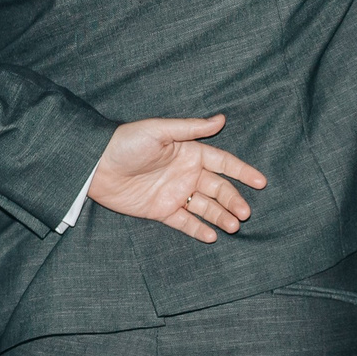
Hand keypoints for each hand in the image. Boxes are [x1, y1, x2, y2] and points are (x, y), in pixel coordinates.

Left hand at [87, 115, 267, 242]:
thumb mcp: (159, 130)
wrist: (95, 165)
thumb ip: (191, 128)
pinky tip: (211, 236)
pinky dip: (198, 229)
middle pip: (218, 188)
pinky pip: (184, 221)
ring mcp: (174, 193)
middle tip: (245, 213)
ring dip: (221, 216)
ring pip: (205, 207)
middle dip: (234, 200)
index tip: (261, 182)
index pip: (223, 162)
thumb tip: (222, 119)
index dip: (242, 172)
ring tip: (233, 225)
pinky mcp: (160, 210)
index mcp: (189, 153)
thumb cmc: (126, 142)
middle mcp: (186, 173)